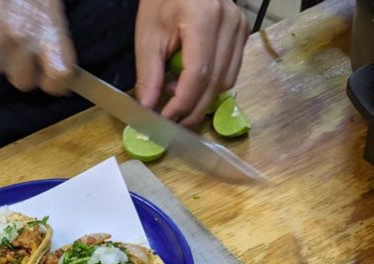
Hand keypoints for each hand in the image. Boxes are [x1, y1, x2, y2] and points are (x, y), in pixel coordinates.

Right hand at [0, 0, 75, 94]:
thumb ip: (53, 28)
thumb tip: (57, 58)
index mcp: (43, 29)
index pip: (58, 79)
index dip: (58, 81)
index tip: (57, 77)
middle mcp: (15, 42)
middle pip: (23, 81)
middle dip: (26, 69)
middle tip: (25, 45)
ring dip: (2, 52)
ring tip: (0, 21)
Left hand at [134, 0, 248, 126]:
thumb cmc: (161, 1)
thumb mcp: (148, 37)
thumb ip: (149, 76)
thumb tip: (148, 110)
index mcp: (204, 18)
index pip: (198, 75)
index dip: (181, 104)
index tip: (164, 121)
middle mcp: (230, 23)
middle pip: (215, 82)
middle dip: (192, 109)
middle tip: (170, 124)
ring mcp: (241, 27)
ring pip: (226, 81)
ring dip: (201, 99)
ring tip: (174, 96)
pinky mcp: (243, 33)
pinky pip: (230, 71)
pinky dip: (210, 86)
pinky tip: (188, 83)